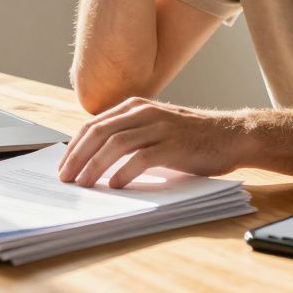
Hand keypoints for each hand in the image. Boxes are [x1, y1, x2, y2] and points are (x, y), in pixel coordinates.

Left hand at [56, 97, 250, 188]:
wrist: (230, 135)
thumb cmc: (190, 136)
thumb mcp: (154, 128)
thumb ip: (129, 134)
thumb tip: (95, 159)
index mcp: (135, 106)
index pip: (93, 125)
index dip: (74, 146)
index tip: (63, 167)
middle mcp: (143, 112)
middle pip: (99, 132)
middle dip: (77, 157)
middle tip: (65, 178)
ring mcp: (159, 126)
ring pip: (115, 144)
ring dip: (95, 166)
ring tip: (84, 184)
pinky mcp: (173, 144)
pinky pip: (141, 157)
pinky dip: (125, 172)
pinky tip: (115, 185)